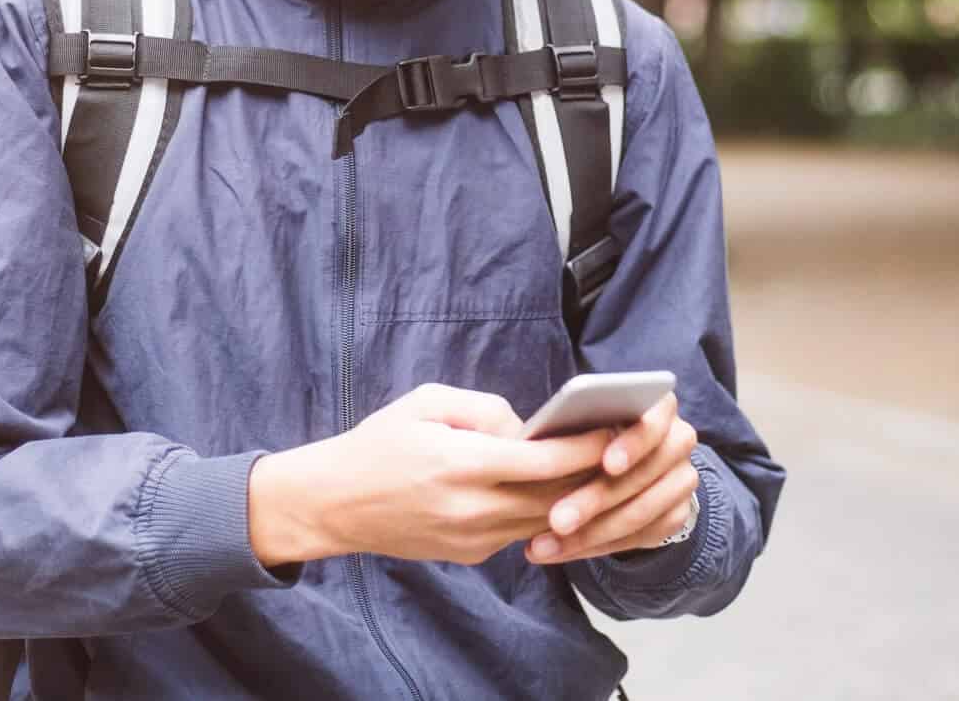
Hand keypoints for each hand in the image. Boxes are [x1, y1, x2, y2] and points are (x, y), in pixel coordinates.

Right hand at [247, 384, 611, 567]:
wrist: (334, 503)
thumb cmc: (380, 442)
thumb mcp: (427, 403)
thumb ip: (485, 409)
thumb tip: (531, 427)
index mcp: (462, 465)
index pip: (545, 463)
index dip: (587, 447)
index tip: (616, 427)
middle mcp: (472, 510)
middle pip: (555, 498)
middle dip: (594, 474)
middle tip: (625, 447)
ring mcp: (472, 539)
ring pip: (545, 521)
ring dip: (575, 497)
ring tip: (602, 467)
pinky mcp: (470, 555)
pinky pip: (520, 532)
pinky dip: (544, 512)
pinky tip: (559, 489)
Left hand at [526, 392, 697, 565]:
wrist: (627, 461)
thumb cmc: (591, 432)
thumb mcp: (584, 420)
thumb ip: (574, 426)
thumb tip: (535, 443)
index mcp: (658, 405)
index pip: (655, 419)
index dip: (633, 443)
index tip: (608, 464)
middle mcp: (679, 440)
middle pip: (642, 474)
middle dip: (595, 501)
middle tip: (556, 520)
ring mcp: (683, 480)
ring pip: (640, 513)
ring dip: (590, 534)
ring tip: (545, 546)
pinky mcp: (677, 515)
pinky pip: (638, 537)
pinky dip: (596, 547)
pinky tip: (561, 551)